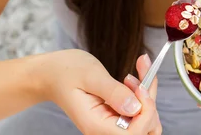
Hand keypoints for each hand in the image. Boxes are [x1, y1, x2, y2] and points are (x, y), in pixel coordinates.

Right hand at [38, 49, 160, 133]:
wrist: (51, 74)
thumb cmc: (65, 72)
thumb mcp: (90, 75)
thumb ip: (113, 92)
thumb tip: (135, 107)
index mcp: (96, 126)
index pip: (134, 133)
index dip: (146, 110)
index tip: (141, 85)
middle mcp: (104, 130)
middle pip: (145, 130)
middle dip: (149, 102)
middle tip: (137, 75)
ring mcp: (111, 125)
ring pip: (146, 122)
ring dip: (147, 98)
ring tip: (135, 75)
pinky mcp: (116, 117)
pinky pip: (139, 112)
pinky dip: (142, 94)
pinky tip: (135, 78)